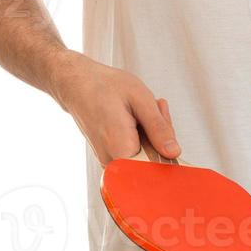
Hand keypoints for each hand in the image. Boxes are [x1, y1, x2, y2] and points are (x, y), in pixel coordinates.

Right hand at [53, 53, 181, 163]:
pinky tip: (137, 116)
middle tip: (156, 108)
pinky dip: (142, 134)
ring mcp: (111, 162)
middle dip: (161, 133)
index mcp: (121, 151)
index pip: (159, 166)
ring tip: (143, 109)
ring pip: (146, 154)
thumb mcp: (140, 100)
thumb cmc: (104, 87)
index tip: (164, 127)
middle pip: (154, 159)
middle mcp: (114, 162)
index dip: (168, 148)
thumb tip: (173, 151)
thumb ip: (159, 128)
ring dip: (152, 132)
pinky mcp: (111, 157)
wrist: (77, 84)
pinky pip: (136, 150)